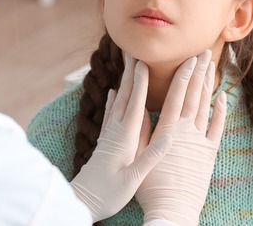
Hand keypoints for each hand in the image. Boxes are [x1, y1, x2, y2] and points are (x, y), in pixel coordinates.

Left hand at [70, 53, 172, 221]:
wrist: (83, 201)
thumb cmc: (109, 193)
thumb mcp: (133, 178)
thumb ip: (150, 157)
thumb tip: (168, 137)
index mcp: (124, 138)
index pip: (134, 105)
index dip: (139, 84)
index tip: (143, 63)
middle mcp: (115, 131)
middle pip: (124, 96)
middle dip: (130, 73)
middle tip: (133, 51)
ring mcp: (108, 134)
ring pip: (117, 101)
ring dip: (124, 81)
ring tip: (127, 64)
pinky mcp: (104, 140)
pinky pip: (111, 112)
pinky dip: (114, 98)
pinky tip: (113, 91)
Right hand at [135, 50, 226, 225]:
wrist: (173, 210)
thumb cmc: (150, 186)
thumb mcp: (138, 156)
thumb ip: (141, 131)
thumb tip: (138, 108)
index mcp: (168, 129)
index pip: (177, 95)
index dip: (183, 74)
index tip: (188, 57)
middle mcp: (186, 131)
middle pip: (193, 95)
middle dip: (198, 72)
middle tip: (203, 52)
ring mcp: (200, 142)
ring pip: (205, 107)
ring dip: (208, 86)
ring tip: (211, 67)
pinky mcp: (208, 154)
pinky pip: (217, 128)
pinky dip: (220, 112)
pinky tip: (222, 98)